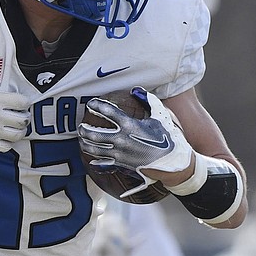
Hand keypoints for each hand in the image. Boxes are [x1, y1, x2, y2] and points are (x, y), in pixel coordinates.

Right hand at [0, 51, 29, 149]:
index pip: (22, 102)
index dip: (25, 101)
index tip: (21, 102)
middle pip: (24, 119)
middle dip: (25, 117)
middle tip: (20, 114)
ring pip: (19, 134)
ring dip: (20, 130)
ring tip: (16, 126)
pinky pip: (7, 147)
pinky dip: (9, 143)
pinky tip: (5, 138)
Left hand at [77, 87, 193, 197]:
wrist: (174, 163)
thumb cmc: (168, 137)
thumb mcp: (161, 116)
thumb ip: (148, 100)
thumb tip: (136, 90)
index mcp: (130, 125)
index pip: (107, 112)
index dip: (96, 105)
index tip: (91, 103)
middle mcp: (121, 140)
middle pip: (94, 133)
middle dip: (84, 128)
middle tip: (81, 125)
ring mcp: (120, 154)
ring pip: (95, 149)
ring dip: (85, 143)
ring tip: (83, 138)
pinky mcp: (122, 165)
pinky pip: (104, 163)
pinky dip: (96, 161)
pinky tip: (91, 158)